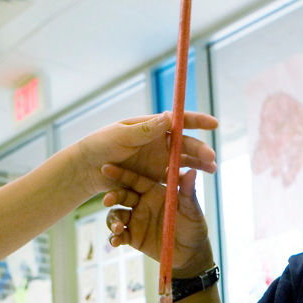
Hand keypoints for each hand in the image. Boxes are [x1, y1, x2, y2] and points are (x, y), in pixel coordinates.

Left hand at [77, 111, 217, 195]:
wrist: (87, 169)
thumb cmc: (100, 145)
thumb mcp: (121, 135)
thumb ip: (145, 130)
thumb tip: (169, 117)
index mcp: (152, 127)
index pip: (180, 121)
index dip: (198, 121)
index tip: (214, 124)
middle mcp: (159, 143)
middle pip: (186, 145)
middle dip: (201, 150)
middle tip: (212, 159)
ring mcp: (158, 161)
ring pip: (184, 162)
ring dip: (199, 166)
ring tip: (212, 170)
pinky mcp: (154, 179)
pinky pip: (173, 180)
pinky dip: (185, 182)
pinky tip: (195, 185)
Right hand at [101, 165, 212, 274]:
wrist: (190, 253)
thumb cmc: (194, 227)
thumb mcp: (192, 209)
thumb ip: (188, 191)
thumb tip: (192, 171)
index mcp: (153, 191)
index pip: (135, 180)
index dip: (121, 174)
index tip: (106, 168)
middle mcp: (141, 203)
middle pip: (121, 196)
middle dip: (112, 196)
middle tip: (107, 200)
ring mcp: (135, 220)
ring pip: (116, 215)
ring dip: (112, 220)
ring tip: (118, 228)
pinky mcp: (132, 238)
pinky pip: (118, 236)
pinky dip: (114, 238)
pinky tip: (116, 242)